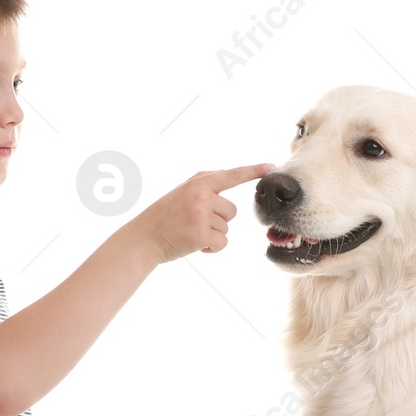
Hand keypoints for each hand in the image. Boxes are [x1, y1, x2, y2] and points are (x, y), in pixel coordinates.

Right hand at [137, 163, 274, 262]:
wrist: (144, 238)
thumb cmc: (164, 216)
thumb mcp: (181, 192)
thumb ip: (204, 184)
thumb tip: (228, 174)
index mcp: (199, 183)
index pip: (232, 175)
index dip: (253, 170)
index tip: (272, 167)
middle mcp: (202, 195)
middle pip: (232, 211)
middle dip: (218, 221)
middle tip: (194, 223)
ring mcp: (202, 214)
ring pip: (226, 228)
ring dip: (212, 234)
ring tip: (190, 232)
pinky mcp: (202, 234)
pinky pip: (222, 242)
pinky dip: (212, 248)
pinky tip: (194, 245)